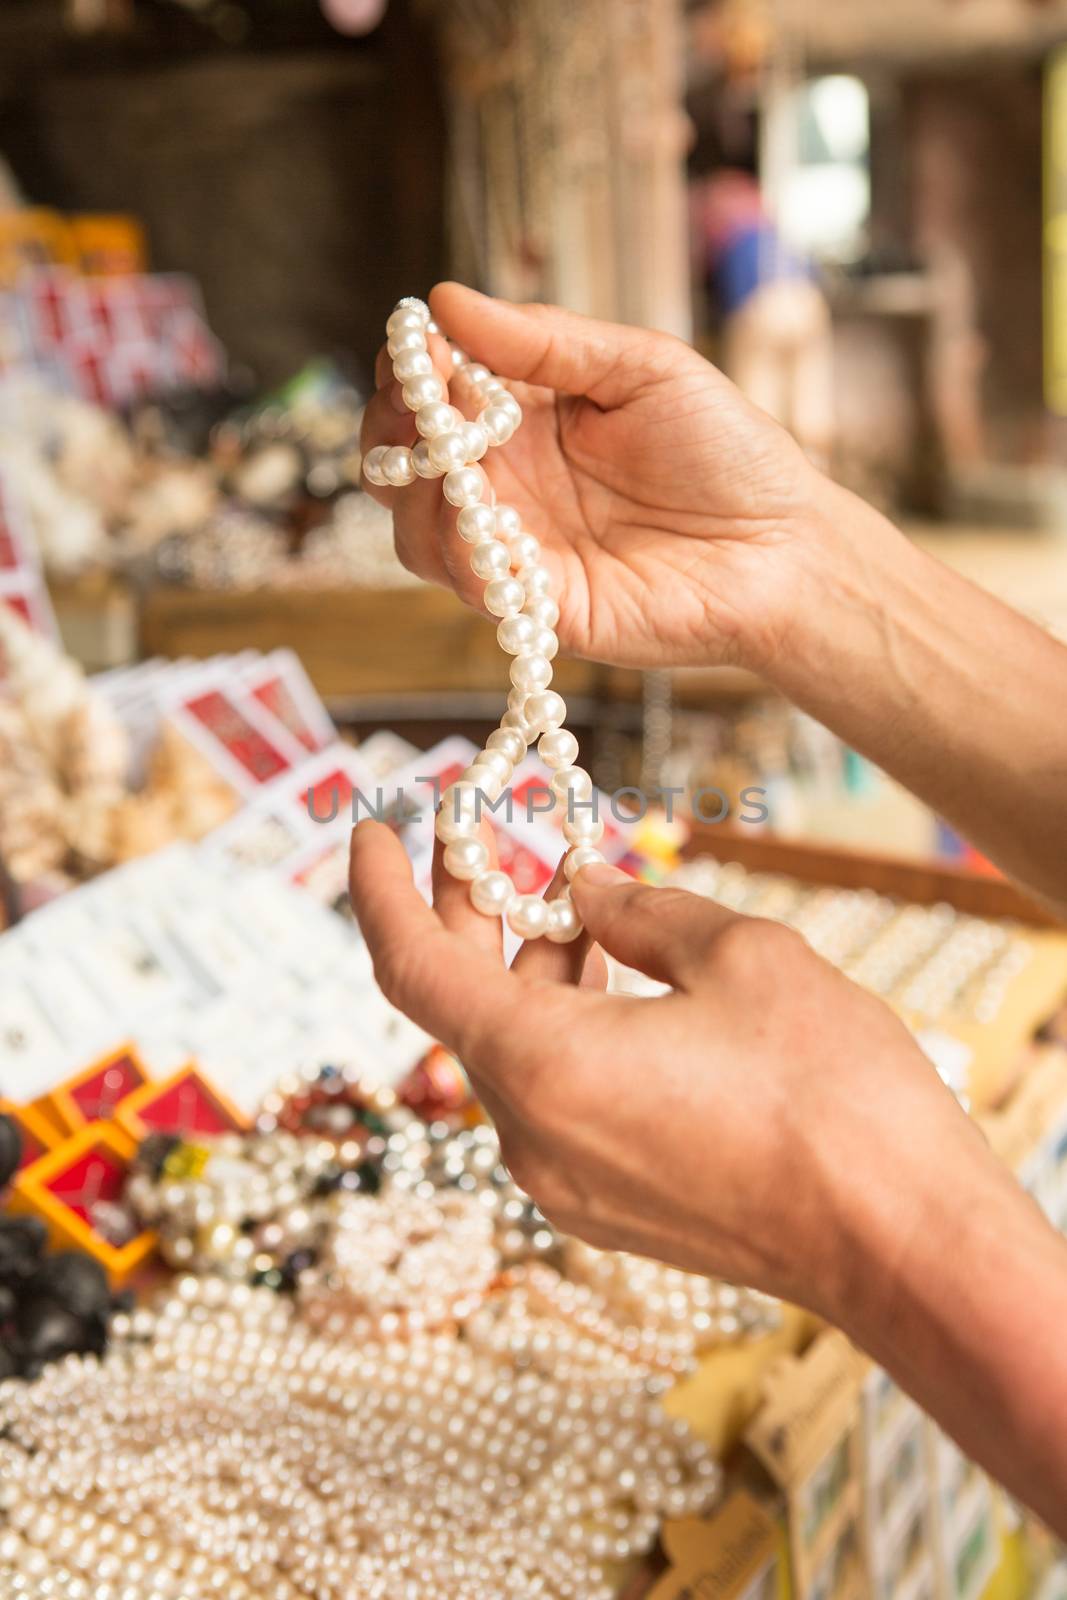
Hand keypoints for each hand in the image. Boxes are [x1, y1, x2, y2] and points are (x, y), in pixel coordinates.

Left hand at [348, 822, 978, 1319]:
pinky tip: (617, 977)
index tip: (370, 827)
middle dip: (470, 913)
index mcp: (542, 1066)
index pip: (410, 966)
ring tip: (578, 895)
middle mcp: (531, 1136)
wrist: (902, 1245)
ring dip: (531, 968)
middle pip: (462, 1004)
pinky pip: (554, 1095)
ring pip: (514, 1049)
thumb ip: (639, 912)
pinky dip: (564, 1025)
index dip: (380, 888)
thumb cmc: (832, 1096)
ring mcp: (566, 1182)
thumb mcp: (739, 956)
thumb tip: (586, 889)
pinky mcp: (608, 1205)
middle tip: (487, 834)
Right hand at [360, 283, 824, 670]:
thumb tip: (447, 301)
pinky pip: (465, 580)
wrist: (784, 547)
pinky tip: (473, 510)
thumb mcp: (641, 368)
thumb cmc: (726, 451)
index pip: (433, 391)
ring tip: (443, 458)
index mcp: (527, 416)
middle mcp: (509, 483)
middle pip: (403, 462)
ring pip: (414, 526)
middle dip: (390, 427)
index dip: (410, 368)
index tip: (416, 347)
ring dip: (409, 489)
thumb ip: (545, 342)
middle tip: (416, 404)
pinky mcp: (536, 605)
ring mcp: (517, 546)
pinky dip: (451, 544)